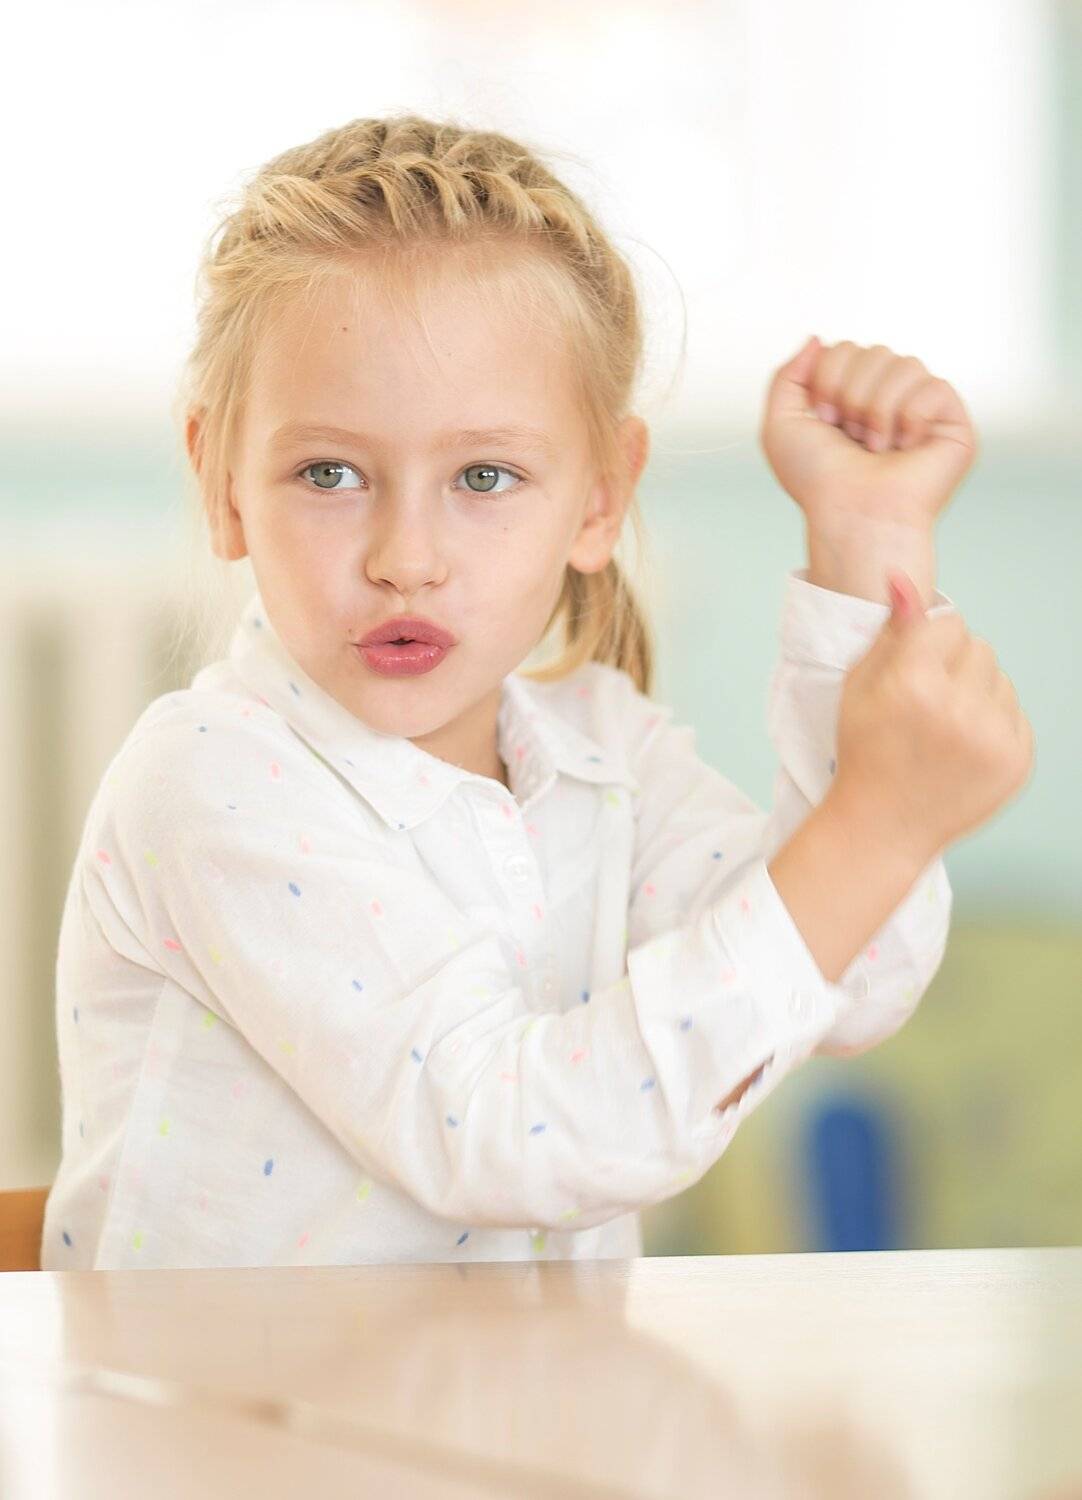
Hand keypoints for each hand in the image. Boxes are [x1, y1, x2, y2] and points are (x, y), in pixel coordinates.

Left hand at [759, 337, 978, 537]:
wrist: (850, 514)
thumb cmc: (818, 481)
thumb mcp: (780, 424)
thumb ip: (787, 376)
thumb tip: (817, 338)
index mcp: (854, 393)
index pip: (844, 348)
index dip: (827, 381)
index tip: (825, 422)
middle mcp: (890, 396)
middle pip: (874, 350)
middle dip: (852, 394)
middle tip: (851, 437)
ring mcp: (923, 408)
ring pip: (905, 363)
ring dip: (878, 409)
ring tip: (876, 447)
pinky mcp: (952, 422)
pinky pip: (935, 386)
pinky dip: (911, 418)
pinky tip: (906, 447)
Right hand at [829, 570, 1034, 865]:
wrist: (883, 826)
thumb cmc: (864, 753)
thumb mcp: (858, 687)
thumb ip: (889, 633)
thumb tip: (904, 580)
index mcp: (914, 685)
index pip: (949, 624)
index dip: (927, 644)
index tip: (912, 671)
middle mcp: (959, 709)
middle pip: (979, 647)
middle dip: (954, 665)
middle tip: (927, 702)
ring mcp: (994, 738)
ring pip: (1000, 679)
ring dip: (976, 693)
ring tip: (944, 728)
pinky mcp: (1017, 761)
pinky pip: (1015, 713)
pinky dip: (992, 724)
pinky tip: (961, 747)